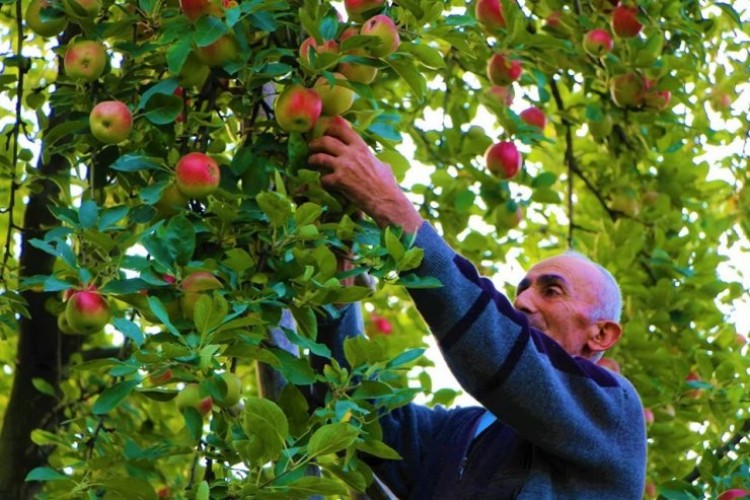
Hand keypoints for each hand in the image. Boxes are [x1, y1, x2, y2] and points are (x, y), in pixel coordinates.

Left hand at [308, 117, 422, 232]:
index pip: (342, 130)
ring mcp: (343, 166)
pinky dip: (323, 181)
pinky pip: (323, 178)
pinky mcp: (339, 181)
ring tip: (311, 162)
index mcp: (361, 147)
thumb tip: (377, 161)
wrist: (385, 200)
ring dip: (312, 160)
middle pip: (326, 141)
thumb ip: (373, 159)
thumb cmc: (387, 185)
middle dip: (315, 143)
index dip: (330, 129)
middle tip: (312, 147)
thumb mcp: (382, 165)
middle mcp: (351, 153)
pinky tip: (326, 184)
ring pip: (319, 157)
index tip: (326, 132)